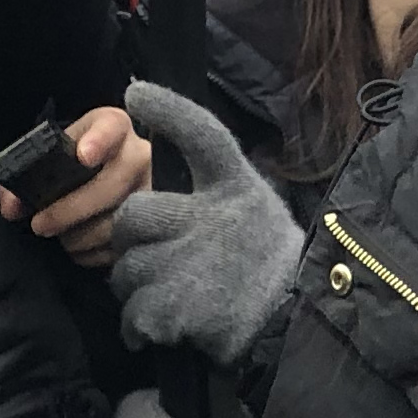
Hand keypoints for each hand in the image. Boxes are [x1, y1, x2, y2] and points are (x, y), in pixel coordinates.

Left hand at [0, 102, 150, 267]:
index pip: (110, 128)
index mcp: (113, 127)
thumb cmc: (76, 159)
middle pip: (111, 186)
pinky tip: (79, 247)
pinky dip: (93, 253)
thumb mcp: (55, 151)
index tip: (83, 156)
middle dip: (70, 210)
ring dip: (79, 237)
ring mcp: (152, 191)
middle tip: (39, 225)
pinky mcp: (153, 223)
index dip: (98, 142)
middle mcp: (139, 155)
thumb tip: (10, 208)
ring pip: (117, 222)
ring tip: (60, 237)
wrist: (109, 171)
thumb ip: (27, 174)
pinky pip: (121, 246)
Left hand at [106, 79, 306, 369]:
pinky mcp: (176, 309)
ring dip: (137, 285)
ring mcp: (190, 265)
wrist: (293, 323)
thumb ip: (213, 183)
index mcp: (235, 187)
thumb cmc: (266, 261)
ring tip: (171, 292)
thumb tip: (164, 148)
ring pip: (125, 268)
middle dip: (131, 238)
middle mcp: (211, 219)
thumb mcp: (253, 205)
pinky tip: (165, 323)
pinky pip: (132, 313)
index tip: (136, 93)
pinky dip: (140, 325)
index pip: (203, 134)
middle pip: (132, 214)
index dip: (168, 110)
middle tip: (156, 254)